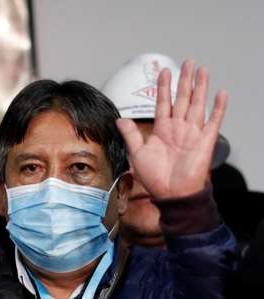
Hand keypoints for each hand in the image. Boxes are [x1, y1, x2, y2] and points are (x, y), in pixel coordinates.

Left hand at [116, 60, 226, 199]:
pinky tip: (220, 93)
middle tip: (187, 63)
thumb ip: (131, 134)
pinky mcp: (205, 140)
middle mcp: (178, 128)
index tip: (164, 71)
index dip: (164, 87)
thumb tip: (119, 119)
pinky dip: (218, 107)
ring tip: (202, 70)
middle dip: (184, 80)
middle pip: (182, 98)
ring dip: (200, 87)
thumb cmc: (155, 177)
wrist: (171, 193)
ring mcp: (193, 132)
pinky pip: (214, 121)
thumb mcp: (137, 153)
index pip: (164, 103)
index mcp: (162, 130)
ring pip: (197, 104)